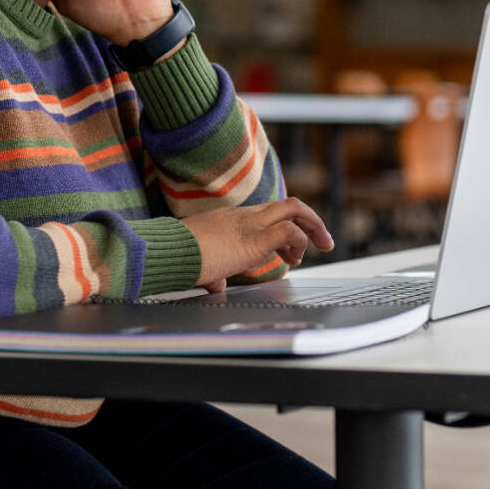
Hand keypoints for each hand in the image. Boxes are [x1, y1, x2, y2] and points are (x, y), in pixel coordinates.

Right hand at [182, 199, 333, 289]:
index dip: (287, 230)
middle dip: (312, 222)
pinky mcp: (253, 239)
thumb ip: (214, 271)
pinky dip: (299, 243)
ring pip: (295, 209)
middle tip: (323, 242)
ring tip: (320, 248)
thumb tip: (215, 283)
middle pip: (288, 205)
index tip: (291, 252)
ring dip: (313, 229)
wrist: (166, 253)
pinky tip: (292, 260)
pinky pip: (289, 231)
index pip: (269, 214)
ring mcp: (250, 224)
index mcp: (232, 220)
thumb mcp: (201, 260)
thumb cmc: (178, 257)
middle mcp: (244, 216)